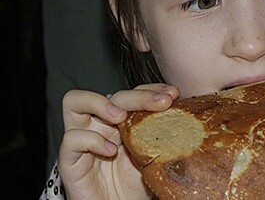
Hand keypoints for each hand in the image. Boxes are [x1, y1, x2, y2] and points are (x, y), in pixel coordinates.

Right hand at [59, 84, 178, 199]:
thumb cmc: (134, 185)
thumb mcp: (153, 156)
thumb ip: (160, 135)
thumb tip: (184, 115)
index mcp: (122, 120)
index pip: (134, 92)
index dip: (153, 89)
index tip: (173, 95)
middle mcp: (101, 124)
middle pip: (113, 94)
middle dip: (140, 96)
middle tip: (161, 103)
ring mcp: (83, 138)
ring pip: (75, 101)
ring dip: (100, 103)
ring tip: (120, 117)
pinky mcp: (70, 159)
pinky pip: (72, 139)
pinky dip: (92, 141)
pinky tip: (111, 151)